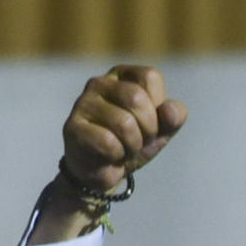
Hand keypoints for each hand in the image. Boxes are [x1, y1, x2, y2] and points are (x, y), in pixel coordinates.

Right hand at [62, 64, 186, 191]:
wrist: (106, 170)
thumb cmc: (133, 142)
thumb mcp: (161, 129)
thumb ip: (173, 117)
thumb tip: (170, 111)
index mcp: (123, 75)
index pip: (150, 77)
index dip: (157, 106)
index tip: (149, 121)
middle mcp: (100, 83)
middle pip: (136, 98)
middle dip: (147, 129)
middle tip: (137, 139)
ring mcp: (83, 103)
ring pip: (124, 123)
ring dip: (132, 145)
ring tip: (122, 148)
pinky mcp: (72, 127)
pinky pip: (108, 142)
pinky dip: (117, 155)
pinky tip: (108, 155)